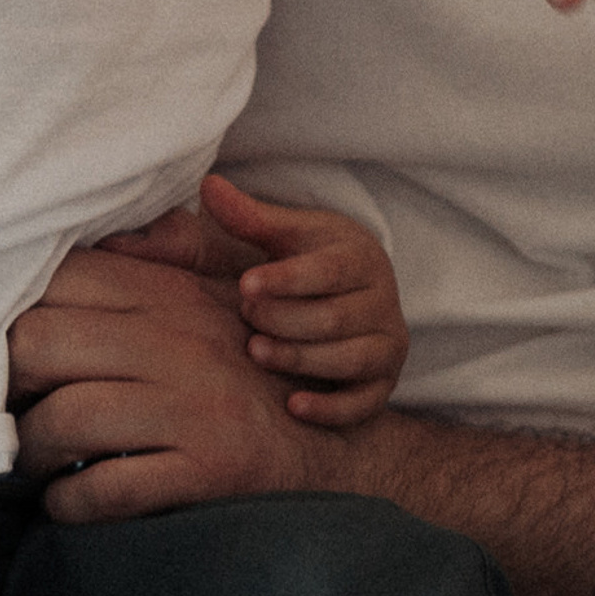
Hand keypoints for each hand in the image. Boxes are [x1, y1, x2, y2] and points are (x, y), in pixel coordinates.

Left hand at [7, 235, 337, 522]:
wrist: (337, 450)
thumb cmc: (253, 376)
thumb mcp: (213, 300)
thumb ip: (153, 265)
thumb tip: (78, 250)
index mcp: (168, 293)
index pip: (55, 282)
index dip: (9, 319)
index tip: (7, 354)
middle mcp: (176, 342)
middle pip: (36, 345)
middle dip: (6, 387)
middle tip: (11, 412)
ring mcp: (191, 408)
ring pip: (62, 420)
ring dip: (32, 452)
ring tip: (38, 464)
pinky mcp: (206, 469)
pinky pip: (105, 489)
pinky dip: (70, 505)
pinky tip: (72, 503)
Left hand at [102, 173, 405, 424]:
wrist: (354, 297)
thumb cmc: (307, 263)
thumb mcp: (282, 237)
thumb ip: (248, 218)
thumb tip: (208, 186)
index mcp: (360, 258)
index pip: (330, 272)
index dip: (287, 280)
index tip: (246, 285)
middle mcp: (382, 302)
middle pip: (335, 319)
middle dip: (285, 320)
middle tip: (245, 314)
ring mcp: (386, 346)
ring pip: (349, 359)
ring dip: (300, 358)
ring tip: (256, 351)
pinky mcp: (382, 385)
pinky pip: (363, 404)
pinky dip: (330, 408)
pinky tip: (292, 405)